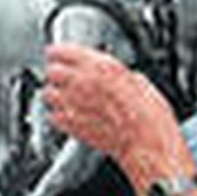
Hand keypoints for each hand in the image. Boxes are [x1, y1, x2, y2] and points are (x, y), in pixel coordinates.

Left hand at [43, 44, 191, 180]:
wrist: (146, 144)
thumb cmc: (149, 116)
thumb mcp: (140, 82)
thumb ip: (118, 75)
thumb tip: (113, 75)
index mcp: (99, 67)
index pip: (62, 51)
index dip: (59, 52)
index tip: (58, 54)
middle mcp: (81, 83)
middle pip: (51, 71)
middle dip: (57, 73)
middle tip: (64, 75)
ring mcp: (72, 106)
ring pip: (47, 93)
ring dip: (55, 94)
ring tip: (67, 97)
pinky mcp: (70, 126)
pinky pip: (52, 116)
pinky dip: (58, 115)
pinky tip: (70, 115)